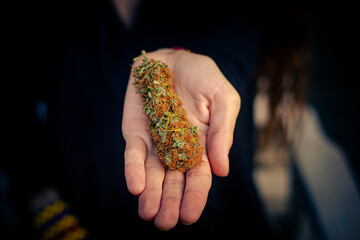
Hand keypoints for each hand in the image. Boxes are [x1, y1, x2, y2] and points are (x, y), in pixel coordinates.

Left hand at [122, 48, 240, 229]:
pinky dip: (134, 169)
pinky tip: (136, 187)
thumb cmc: (204, 77)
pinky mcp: (135, 131)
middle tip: (165, 223)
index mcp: (202, 145)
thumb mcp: (224, 99)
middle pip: (174, 181)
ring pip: (152, 173)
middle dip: (169, 202)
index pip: (199, 177)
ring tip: (148, 214)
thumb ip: (222, 133)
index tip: (189, 215)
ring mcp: (155, 141)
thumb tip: (223, 170)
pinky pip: (134, 153)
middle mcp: (178, 148)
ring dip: (150, 194)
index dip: (195, 196)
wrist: (174, 58)